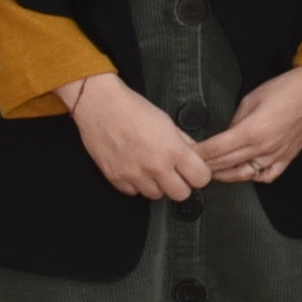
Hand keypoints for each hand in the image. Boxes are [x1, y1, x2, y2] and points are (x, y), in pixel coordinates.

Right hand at [64, 73, 210, 202]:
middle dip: (181, 185)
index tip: (194, 170)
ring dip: (157, 185)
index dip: (199, 175)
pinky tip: (135, 169)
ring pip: (156, 195)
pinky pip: (133, 193)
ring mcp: (134, 174)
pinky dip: (136, 184)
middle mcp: (156, 166)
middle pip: (181, 194)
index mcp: (173, 150)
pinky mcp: (115, 178)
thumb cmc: (135, 109)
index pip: (201, 179)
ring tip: (152, 169)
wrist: (101, 106)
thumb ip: (184, 144)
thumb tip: (196, 158)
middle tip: (175, 174)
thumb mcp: (168, 123)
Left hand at [194, 65, 301, 188]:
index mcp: (252, 131)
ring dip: (223, 176)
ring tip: (210, 173)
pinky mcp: (288, 157)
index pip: (215, 149)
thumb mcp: (251, 99)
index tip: (184, 155)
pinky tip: (242, 174)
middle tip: (189, 167)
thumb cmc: (285, 88)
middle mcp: (264, 148)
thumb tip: (225, 135)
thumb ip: (235, 121)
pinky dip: (251, 178)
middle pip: (225, 164)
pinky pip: (266, 176)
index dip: (197, 154)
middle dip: (204, 166)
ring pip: (243, 175)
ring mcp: (277, 155)